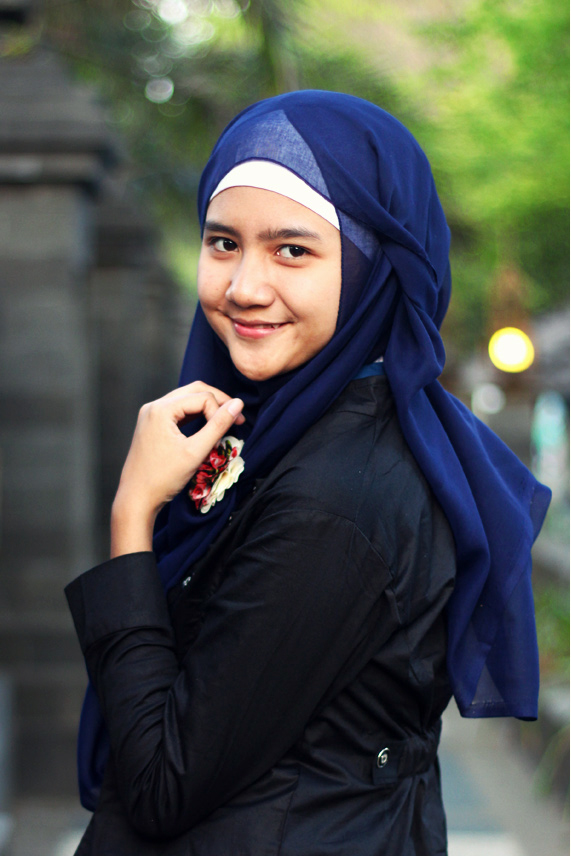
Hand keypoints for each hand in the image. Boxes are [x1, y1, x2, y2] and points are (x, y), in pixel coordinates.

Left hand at [110, 382, 244, 557]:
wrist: (136, 499)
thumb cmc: (163, 478)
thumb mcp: (196, 451)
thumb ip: (218, 426)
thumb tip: (238, 404)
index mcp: (161, 409)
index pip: (202, 397)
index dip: (221, 411)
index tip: (235, 429)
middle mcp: (153, 406)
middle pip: (193, 391)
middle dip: (217, 402)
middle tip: (236, 417)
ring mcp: (150, 415)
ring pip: (186, 400)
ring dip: (207, 408)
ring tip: (225, 422)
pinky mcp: (152, 425)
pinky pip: (178, 412)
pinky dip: (194, 416)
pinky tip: (206, 426)